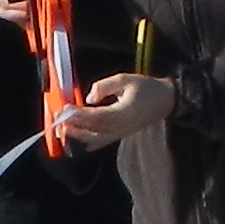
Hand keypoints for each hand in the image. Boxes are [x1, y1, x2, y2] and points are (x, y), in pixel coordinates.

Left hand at [56, 72, 174, 147]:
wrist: (166, 101)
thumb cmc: (146, 88)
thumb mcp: (125, 79)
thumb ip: (104, 86)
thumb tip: (89, 99)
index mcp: (123, 113)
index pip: (96, 117)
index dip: (80, 114)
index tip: (66, 109)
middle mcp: (121, 127)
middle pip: (94, 130)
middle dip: (75, 126)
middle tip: (59, 121)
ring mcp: (122, 133)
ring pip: (97, 139)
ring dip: (79, 135)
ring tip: (65, 130)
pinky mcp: (122, 134)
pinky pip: (104, 142)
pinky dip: (91, 143)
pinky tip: (81, 143)